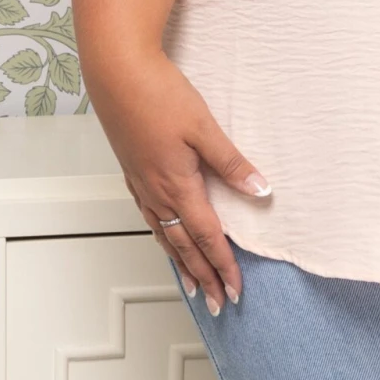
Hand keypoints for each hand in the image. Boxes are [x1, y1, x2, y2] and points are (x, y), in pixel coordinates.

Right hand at [88, 48, 271, 313]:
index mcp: (178, 185)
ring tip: (194, 285)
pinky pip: (150, 218)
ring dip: (181, 263)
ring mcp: (141, 184)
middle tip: (219, 304)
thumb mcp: (204, 127)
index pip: (207, 237)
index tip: (236, 290)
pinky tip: (166, 236)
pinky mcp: (132, 172)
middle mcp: (157, 193)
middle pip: (184, 246)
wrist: (117, 75)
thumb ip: (232, 162)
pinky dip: (163, 237)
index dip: (223, 265)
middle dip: (204, 276)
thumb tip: (261, 191)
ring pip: (164, 235)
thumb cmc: (160, 96)